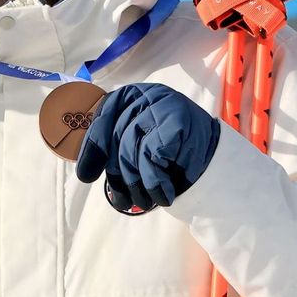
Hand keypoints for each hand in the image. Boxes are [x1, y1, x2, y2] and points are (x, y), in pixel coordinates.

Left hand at [76, 83, 220, 211]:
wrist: (213, 152)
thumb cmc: (169, 147)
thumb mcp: (138, 137)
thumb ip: (113, 144)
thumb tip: (83, 172)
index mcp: (129, 95)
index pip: (101, 119)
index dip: (92, 150)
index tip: (87, 176)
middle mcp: (143, 96)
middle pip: (116, 140)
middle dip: (118, 176)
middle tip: (124, 200)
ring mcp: (159, 106)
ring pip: (131, 151)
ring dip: (137, 184)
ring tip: (144, 201)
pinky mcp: (175, 122)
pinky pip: (153, 158)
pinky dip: (156, 182)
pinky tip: (163, 195)